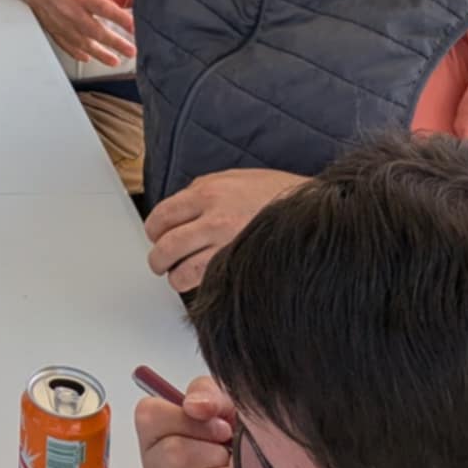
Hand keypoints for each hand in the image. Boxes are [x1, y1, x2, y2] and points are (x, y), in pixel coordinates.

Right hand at [0, 0, 136, 66]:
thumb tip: (115, 6)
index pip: (106, 9)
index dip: (122, 20)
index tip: (134, 28)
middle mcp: (70, 10)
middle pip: (97, 31)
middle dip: (116, 43)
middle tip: (131, 51)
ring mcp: (60, 22)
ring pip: (82, 43)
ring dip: (100, 54)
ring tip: (113, 61)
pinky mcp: (51, 27)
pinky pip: (66, 44)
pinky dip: (77, 52)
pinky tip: (86, 57)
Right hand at [135, 379, 270, 467]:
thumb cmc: (241, 448)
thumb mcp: (226, 409)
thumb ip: (208, 395)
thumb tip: (196, 406)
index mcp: (155, 440)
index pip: (149, 416)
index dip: (186, 418)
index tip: (219, 426)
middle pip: (174, 454)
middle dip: (215, 450)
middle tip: (230, 455)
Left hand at [145, 169, 308, 294]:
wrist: (314, 211)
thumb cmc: (277, 193)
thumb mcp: (234, 178)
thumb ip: (203, 190)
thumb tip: (180, 208)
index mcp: (208, 193)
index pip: (162, 216)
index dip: (153, 230)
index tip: (154, 236)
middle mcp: (214, 219)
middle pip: (167, 246)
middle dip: (158, 258)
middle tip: (159, 262)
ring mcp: (229, 246)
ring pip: (183, 271)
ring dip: (175, 278)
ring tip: (177, 277)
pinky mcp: (243, 268)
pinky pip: (210, 286)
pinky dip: (201, 289)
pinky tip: (204, 286)